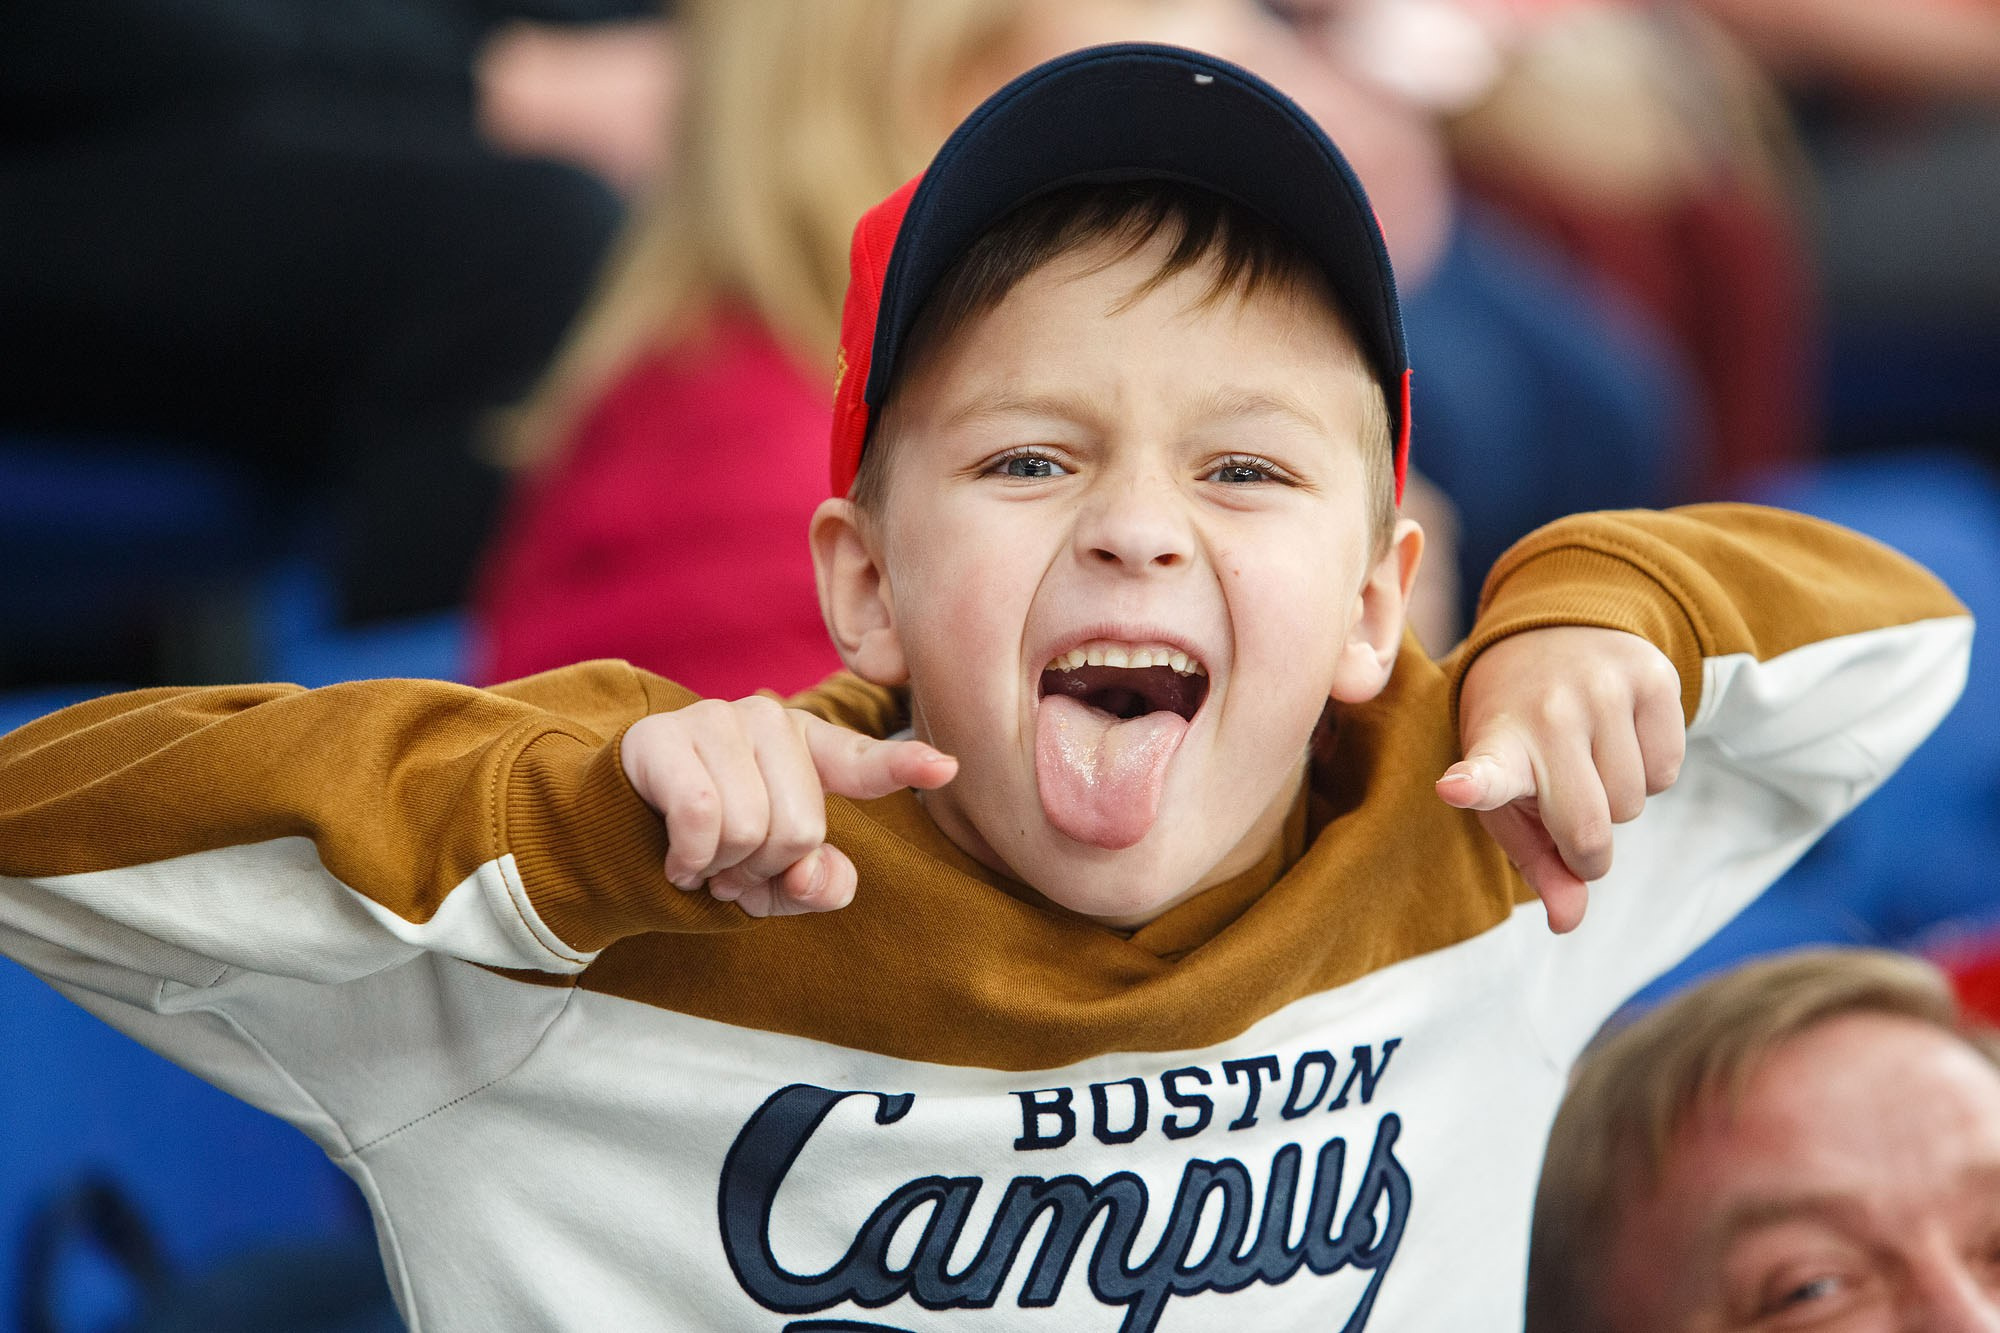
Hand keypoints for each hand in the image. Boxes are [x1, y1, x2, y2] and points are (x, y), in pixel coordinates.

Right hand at [620, 698, 956, 917]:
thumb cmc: (713, 849)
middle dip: (763, 870)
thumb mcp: (774, 881)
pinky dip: (688, 859)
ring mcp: (716, 721)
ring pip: (749, 827)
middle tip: (733, 870)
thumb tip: (811, 875)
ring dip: (720, 869)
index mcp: (809, 751)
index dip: (904, 765)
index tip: (946, 768)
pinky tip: (677, 859)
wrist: (617, 831)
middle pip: (800, 828)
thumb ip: (814, 885)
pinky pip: (701, 818)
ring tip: (704, 861)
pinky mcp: (664, 737)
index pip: (862, 762)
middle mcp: (770, 722)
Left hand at [1436, 627, 1684, 932]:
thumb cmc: (1521, 738)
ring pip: (1635, 804)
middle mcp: (1550, 713)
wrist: (1552, 634)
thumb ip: (1537, 865)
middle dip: (1585, 847)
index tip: (1456, 787)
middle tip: (1564, 811)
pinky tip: (1619, 738)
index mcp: (1498, 744)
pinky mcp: (1653, 677)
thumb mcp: (1509, 801)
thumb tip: (1569, 923)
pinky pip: (1668, 771)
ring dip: (1616, 801)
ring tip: (1587, 759)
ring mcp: (1603, 689)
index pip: (1488, 770)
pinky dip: (1649, 772)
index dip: (1474, 784)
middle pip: (1592, 830)